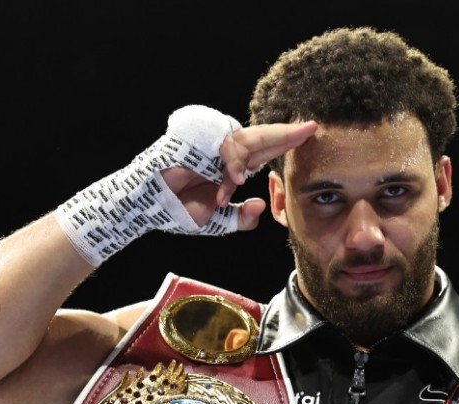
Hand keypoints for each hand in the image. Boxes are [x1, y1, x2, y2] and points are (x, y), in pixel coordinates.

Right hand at [163, 120, 317, 231]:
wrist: (147, 209)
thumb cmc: (178, 210)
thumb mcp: (216, 221)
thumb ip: (240, 218)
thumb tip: (260, 205)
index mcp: (231, 166)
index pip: (264, 150)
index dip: (285, 142)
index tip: (311, 133)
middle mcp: (222, 152)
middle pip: (259, 138)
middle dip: (284, 134)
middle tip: (310, 128)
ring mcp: (206, 143)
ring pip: (238, 142)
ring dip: (241, 162)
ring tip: (236, 181)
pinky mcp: (189, 138)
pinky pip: (216, 143)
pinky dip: (225, 160)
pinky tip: (229, 176)